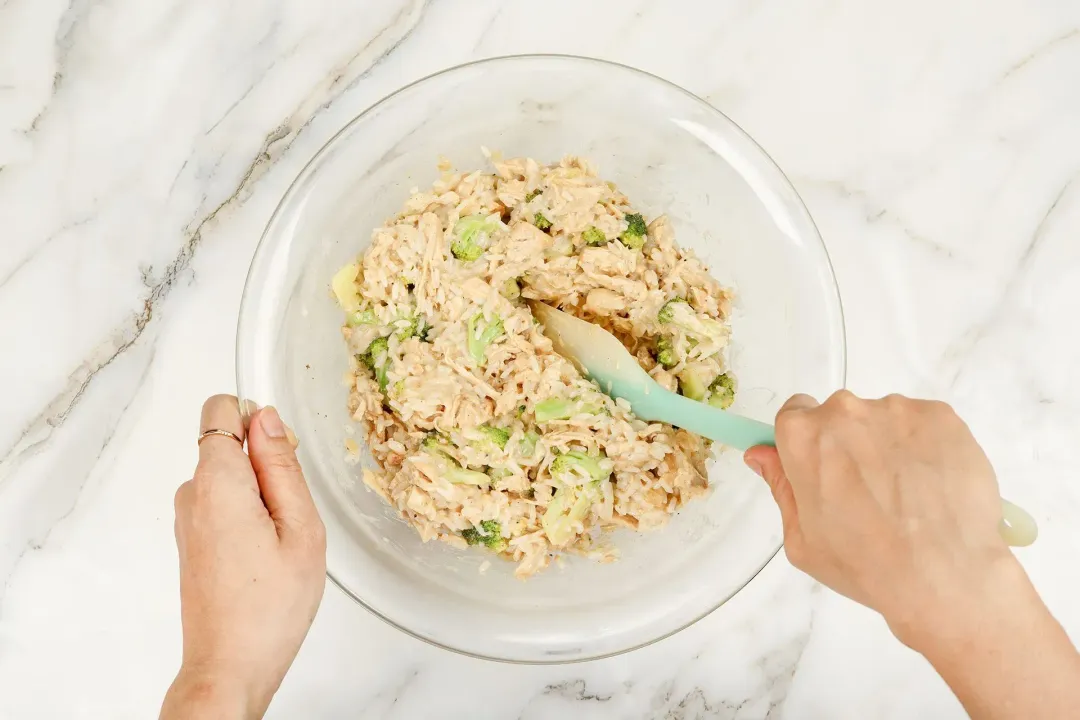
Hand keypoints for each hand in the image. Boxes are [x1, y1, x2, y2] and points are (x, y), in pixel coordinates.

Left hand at [160, 396, 325, 719]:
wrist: (231, 666)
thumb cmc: (269, 607)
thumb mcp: (301, 527)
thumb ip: (282, 465)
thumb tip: (269, 420)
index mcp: (217, 482)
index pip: (221, 409)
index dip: (258, 421)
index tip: (282, 456)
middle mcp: (192, 495)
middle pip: (229, 445)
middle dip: (266, 465)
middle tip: (292, 516)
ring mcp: (188, 520)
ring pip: (230, 478)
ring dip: (261, 497)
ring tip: (280, 544)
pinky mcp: (192, 541)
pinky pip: (223, 505)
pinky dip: (248, 518)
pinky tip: (265, 558)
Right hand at [745, 391, 1007, 641]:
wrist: (946, 575)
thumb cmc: (866, 565)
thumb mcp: (802, 539)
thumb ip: (781, 487)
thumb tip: (761, 454)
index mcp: (803, 437)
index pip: (794, 414)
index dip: (807, 443)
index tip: (821, 467)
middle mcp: (846, 411)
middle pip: (840, 417)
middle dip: (848, 445)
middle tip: (868, 493)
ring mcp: (897, 410)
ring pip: (884, 420)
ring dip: (889, 446)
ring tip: (909, 497)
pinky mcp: (941, 416)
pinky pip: (924, 425)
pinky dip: (926, 448)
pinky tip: (933, 488)